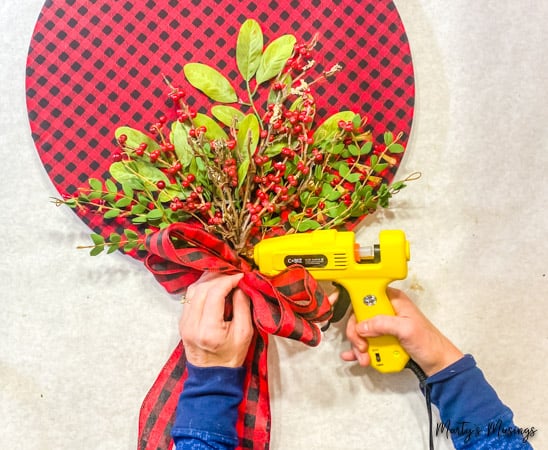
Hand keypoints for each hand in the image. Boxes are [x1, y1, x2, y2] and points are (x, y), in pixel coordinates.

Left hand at [179, 272, 253, 367]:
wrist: (213, 376)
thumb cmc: (231, 357)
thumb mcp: (245, 333)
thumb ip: (243, 305)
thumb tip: (240, 284)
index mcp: (208, 330)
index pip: (215, 293)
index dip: (228, 280)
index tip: (241, 275)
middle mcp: (191, 325)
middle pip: (201, 288)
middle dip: (218, 276)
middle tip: (233, 273)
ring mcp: (184, 323)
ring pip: (193, 289)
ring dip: (209, 279)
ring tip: (224, 276)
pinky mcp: (182, 321)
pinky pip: (190, 297)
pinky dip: (202, 287)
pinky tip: (214, 285)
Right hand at [341, 287, 463, 375]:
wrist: (438, 364)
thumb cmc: (430, 343)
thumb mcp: (407, 329)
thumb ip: (383, 324)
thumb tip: (362, 326)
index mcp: (393, 299)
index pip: (366, 297)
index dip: (358, 312)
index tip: (358, 327)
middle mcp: (387, 310)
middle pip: (360, 317)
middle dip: (357, 334)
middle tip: (362, 346)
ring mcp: (384, 325)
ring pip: (362, 331)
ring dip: (359, 346)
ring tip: (365, 358)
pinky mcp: (384, 337)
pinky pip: (367, 341)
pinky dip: (359, 349)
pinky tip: (354, 356)